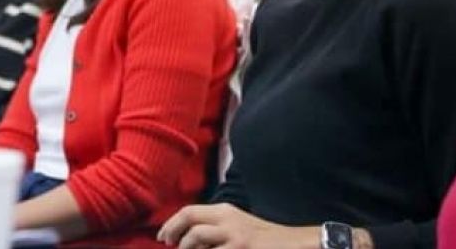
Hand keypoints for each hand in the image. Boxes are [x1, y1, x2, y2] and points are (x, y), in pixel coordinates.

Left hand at [157, 203, 319, 248]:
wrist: (292, 244)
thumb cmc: (261, 239)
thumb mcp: (237, 225)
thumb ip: (214, 228)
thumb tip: (187, 237)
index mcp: (224, 211)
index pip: (189, 211)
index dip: (172, 223)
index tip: (163, 237)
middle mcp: (227, 219)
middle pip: (190, 219)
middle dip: (173, 232)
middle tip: (168, 244)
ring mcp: (234, 236)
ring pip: (196, 237)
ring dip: (187, 248)